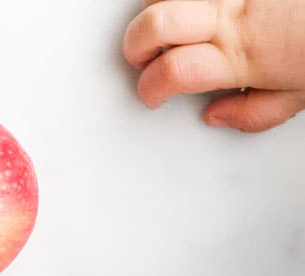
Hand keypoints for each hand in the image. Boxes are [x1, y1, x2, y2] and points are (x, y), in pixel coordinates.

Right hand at [122, 0, 304, 131]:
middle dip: (136, 44)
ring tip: (166, 22)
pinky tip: (187, 5)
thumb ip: (254, 114)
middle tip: (143, 57)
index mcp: (243, 56)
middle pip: (156, 22)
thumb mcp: (301, 95)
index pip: (173, 71)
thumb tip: (217, 116)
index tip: (151, 93)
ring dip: (156, 7)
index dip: (149, 86)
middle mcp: (233, 14)